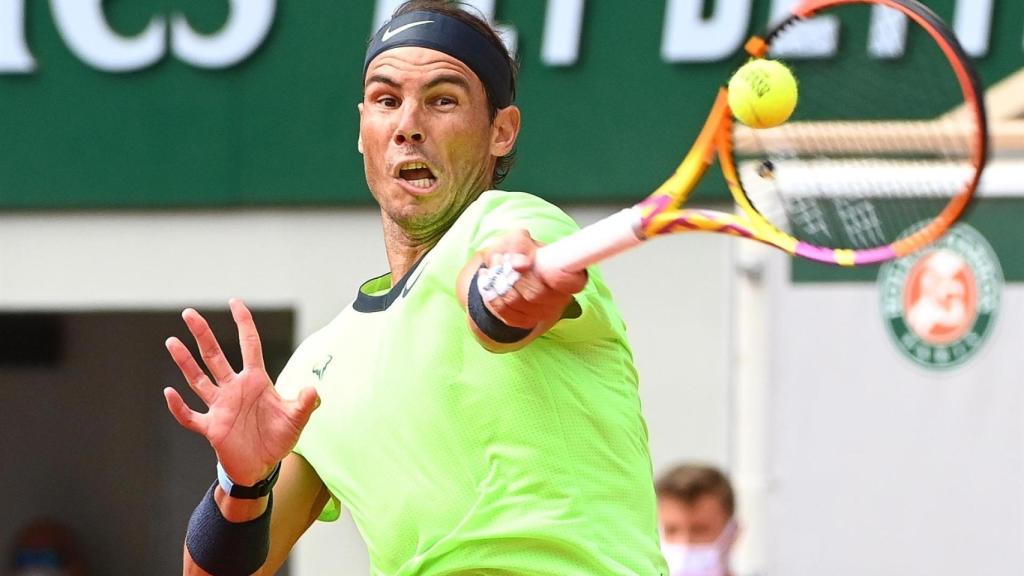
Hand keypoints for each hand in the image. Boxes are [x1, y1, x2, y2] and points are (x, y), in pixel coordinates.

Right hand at [163, 299, 318, 485]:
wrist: (262, 466)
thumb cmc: (278, 438)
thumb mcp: (296, 419)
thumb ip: (305, 404)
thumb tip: (314, 390)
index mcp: (255, 381)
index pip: (249, 345)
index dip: (243, 323)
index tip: (234, 302)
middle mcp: (234, 389)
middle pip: (215, 356)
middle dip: (203, 335)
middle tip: (189, 313)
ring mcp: (220, 407)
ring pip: (198, 380)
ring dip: (185, 362)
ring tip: (172, 342)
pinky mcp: (211, 427)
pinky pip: (190, 415)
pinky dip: (179, 407)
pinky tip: (169, 392)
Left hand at [475, 229, 587, 329]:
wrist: (506, 270)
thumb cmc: (519, 252)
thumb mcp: (519, 239)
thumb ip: (520, 245)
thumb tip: (521, 263)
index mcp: (571, 275)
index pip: (574, 283)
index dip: (555, 276)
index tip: (533, 264)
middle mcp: (560, 297)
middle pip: (537, 293)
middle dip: (515, 276)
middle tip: (503, 261)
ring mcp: (543, 313)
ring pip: (517, 302)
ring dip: (500, 284)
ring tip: (494, 269)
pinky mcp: (525, 321)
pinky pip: (505, 312)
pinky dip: (492, 296)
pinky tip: (490, 283)